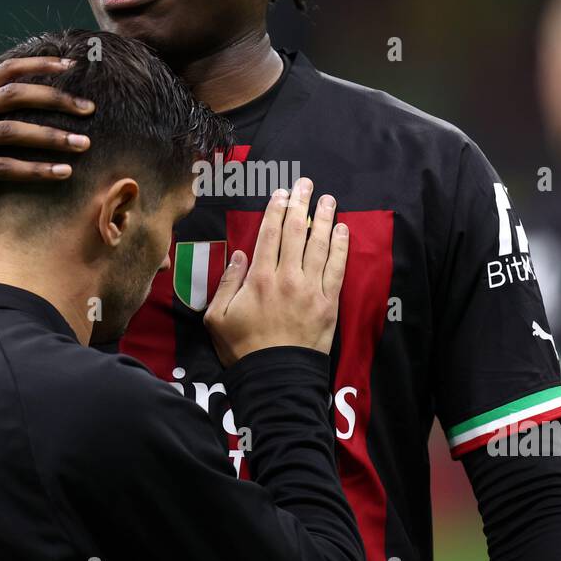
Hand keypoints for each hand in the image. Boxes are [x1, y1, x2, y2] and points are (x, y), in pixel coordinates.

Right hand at [0, 57, 94, 225]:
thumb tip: (38, 99)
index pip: (6, 70)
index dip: (40, 65)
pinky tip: (63, 172)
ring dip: (53, 137)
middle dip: (56, 99)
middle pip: (14, 95)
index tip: (73, 66)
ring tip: (85, 144)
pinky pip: (5, 167)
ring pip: (12, 131)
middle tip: (89, 108)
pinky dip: (37, 169)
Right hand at [204, 177, 349, 365]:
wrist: (276, 377)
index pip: (269, 234)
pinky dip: (341, 247)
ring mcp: (311, 290)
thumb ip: (227, 283)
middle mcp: (287, 278)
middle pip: (296, 232)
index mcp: (258, 279)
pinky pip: (337, 269)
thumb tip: (241, 255)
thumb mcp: (217, 317)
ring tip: (328, 199)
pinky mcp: (329, 304)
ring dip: (324, 218)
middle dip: (301, 204)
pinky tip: (343, 230)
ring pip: (319, 245)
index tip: (281, 192)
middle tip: (306, 184)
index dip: (276, 209)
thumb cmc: (243, 349)